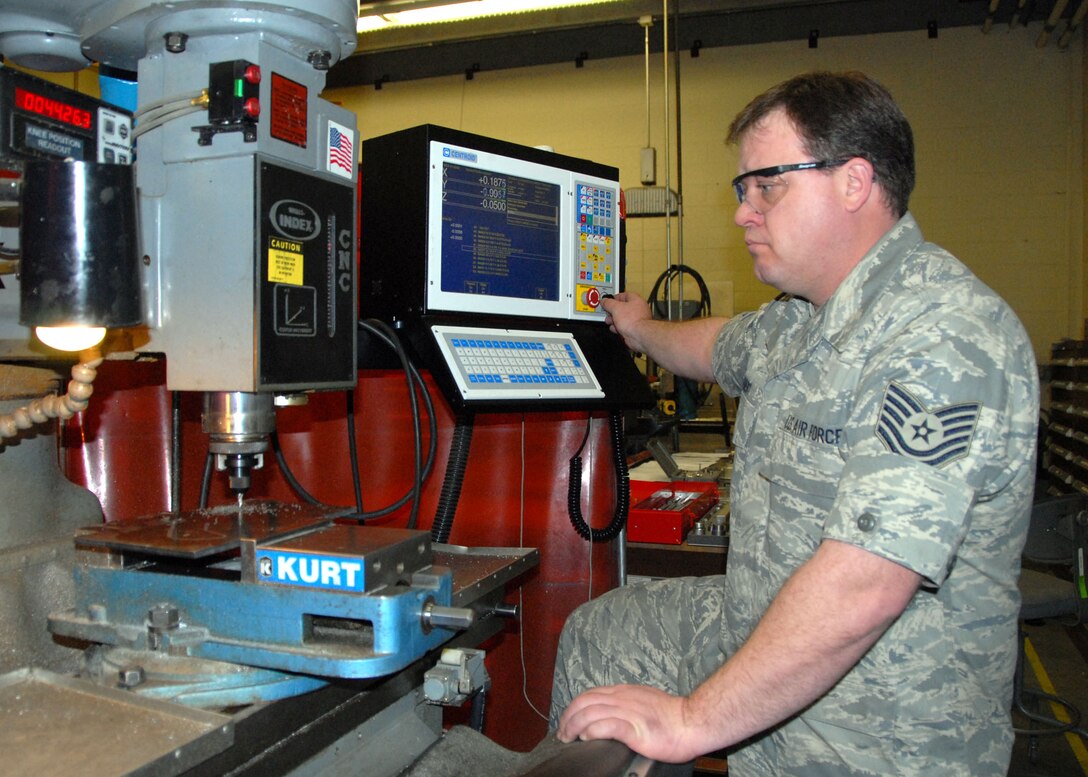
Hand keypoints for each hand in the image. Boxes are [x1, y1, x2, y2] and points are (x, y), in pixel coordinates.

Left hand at [555, 684, 701, 763]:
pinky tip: (587, 737)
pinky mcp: (635, 728)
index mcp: (624, 692)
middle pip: (584, 702)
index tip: (567, 721)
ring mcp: (628, 712)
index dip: (574, 707)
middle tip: (562, 733)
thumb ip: (626, 704)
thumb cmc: (673, 716)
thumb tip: (610, 715)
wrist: (693, 722)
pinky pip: (607, 725)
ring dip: (574, 725)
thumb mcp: (644, 700)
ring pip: (591, 713)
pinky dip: (592, 730)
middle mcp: (623, 698)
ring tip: (568, 737)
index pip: (590, 694)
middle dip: (568, 717)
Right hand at [600, 291, 651, 350]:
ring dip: (614, 320)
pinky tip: (614, 329)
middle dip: (613, 311)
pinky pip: (625, 326)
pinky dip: (618, 327)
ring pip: (623, 318)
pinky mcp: (635, 329)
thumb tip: (604, 301)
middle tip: (607, 312)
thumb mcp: (616, 308)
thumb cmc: (632, 320)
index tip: (608, 300)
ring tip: (609, 321)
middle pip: (623, 307)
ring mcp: (637, 320)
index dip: (615, 297)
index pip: (625, 295)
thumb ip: (608, 303)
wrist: (638, 335)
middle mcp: (638, 309)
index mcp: (636, 300)